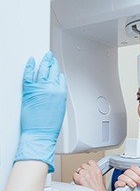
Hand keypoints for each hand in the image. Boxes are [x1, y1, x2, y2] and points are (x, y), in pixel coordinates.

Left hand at [14, 51, 66, 172]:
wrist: (40, 133)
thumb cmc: (50, 126)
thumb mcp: (60, 109)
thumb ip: (58, 97)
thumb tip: (55, 91)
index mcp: (60, 93)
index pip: (60, 78)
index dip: (58, 73)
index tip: (57, 69)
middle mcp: (51, 89)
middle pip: (52, 71)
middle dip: (52, 63)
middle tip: (51, 57)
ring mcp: (40, 88)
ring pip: (42, 70)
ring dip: (44, 62)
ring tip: (45, 57)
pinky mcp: (29, 90)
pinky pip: (28, 74)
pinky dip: (29, 66)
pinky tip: (31, 61)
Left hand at [73, 160, 107, 190]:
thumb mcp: (100, 179)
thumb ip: (95, 173)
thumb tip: (89, 171)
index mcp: (97, 171)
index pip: (90, 162)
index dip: (87, 165)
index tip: (87, 169)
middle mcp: (92, 171)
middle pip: (83, 165)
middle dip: (82, 170)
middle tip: (84, 176)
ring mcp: (86, 175)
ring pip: (78, 170)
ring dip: (78, 174)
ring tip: (81, 180)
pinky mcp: (80, 179)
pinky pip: (75, 175)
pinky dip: (75, 178)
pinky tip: (78, 182)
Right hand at [115, 165, 139, 190]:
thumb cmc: (136, 189)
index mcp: (133, 173)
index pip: (134, 167)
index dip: (139, 171)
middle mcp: (127, 175)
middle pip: (128, 171)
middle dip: (136, 177)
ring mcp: (122, 180)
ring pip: (123, 176)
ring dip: (129, 181)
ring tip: (134, 186)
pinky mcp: (118, 185)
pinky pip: (117, 182)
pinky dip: (120, 183)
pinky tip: (124, 185)